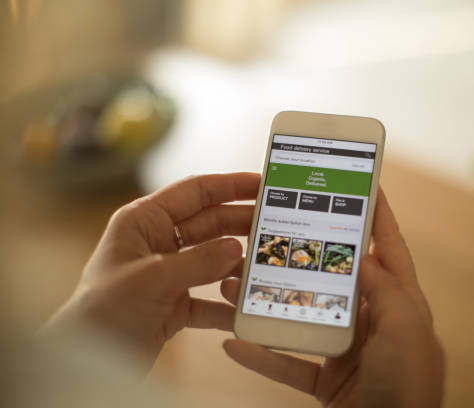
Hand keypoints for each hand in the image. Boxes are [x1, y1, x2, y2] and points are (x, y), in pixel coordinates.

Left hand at [44, 173, 259, 371]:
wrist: (87, 361)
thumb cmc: (103, 312)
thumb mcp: (153, 280)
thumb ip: (198, 262)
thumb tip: (236, 249)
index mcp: (144, 221)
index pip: (194, 192)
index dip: (229, 185)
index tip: (261, 184)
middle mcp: (157, 243)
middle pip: (209, 224)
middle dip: (240, 225)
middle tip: (273, 225)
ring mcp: (168, 274)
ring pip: (212, 261)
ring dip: (236, 267)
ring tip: (264, 269)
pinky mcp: (174, 304)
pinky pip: (209, 298)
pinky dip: (226, 305)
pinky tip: (244, 309)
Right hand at [221, 190, 444, 406]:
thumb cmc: (409, 388)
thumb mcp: (406, 330)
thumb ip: (385, 289)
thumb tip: (362, 253)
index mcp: (400, 304)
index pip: (389, 247)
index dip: (379, 212)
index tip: (366, 181)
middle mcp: (374, 322)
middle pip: (335, 276)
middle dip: (306, 252)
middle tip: (279, 226)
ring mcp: (349, 350)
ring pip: (303, 315)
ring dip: (271, 301)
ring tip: (240, 283)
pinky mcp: (327, 380)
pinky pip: (288, 362)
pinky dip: (262, 354)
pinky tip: (235, 342)